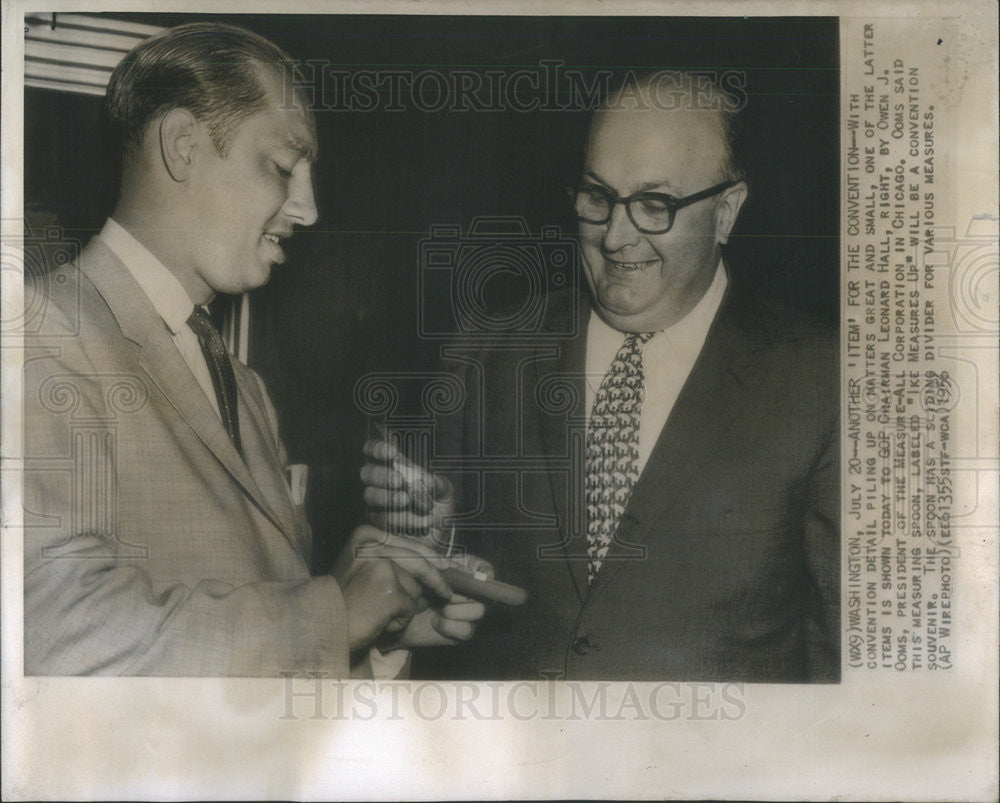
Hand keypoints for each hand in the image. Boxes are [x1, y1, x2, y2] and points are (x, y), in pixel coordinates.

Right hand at [331, 525, 452, 651]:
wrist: (320, 626)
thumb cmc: (343, 601)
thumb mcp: (362, 567)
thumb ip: (391, 560)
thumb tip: (434, 563)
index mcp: (365, 535)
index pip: (408, 544)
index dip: (429, 558)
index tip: (445, 566)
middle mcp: (373, 546)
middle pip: (418, 563)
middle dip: (436, 579)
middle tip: (448, 592)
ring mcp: (381, 567)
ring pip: (415, 588)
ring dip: (404, 606)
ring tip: (377, 612)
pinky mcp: (389, 591)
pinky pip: (409, 607)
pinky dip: (399, 620)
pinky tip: (377, 621)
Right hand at [360, 438, 453, 549]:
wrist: (442, 534)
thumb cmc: (440, 504)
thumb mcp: (444, 490)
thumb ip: (435, 482)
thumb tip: (423, 479)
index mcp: (394, 466)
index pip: (373, 450)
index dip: (378, 449)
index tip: (392, 453)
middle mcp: (381, 483)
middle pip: (367, 472)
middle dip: (382, 475)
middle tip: (399, 481)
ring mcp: (377, 504)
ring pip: (370, 495)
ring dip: (390, 497)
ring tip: (408, 501)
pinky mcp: (378, 525)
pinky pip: (381, 519)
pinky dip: (401, 519)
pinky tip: (421, 521)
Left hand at [380, 552, 494, 649]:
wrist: (392, 618)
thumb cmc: (402, 589)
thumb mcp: (410, 567)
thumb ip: (428, 559)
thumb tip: (446, 565)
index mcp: (457, 574)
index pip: (482, 569)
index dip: (484, 571)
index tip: (478, 575)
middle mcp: (465, 592)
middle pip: (484, 591)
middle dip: (464, 592)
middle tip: (443, 594)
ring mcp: (464, 613)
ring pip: (479, 610)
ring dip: (455, 609)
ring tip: (437, 608)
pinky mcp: (459, 632)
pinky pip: (467, 630)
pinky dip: (448, 625)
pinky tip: (435, 623)